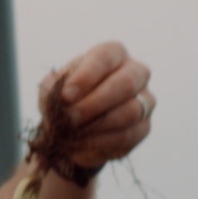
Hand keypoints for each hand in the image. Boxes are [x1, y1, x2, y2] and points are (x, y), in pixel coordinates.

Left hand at [38, 41, 154, 168]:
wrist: (73, 129)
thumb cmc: (65, 100)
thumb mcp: (52, 89)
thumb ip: (55, 89)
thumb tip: (66, 99)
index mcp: (113, 54)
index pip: (105, 57)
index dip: (86, 76)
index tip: (66, 96)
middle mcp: (135, 72)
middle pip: (126, 83)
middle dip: (95, 103)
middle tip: (71, 118)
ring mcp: (145, 99)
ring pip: (131, 111)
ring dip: (99, 125)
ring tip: (74, 133)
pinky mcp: (144, 127)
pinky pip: (128, 135)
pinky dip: (102, 142)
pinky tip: (82, 144)